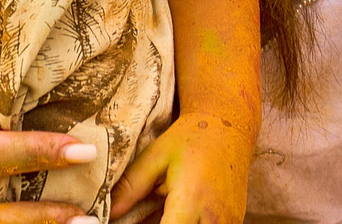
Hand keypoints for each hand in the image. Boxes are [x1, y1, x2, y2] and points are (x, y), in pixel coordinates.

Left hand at [111, 109, 250, 223]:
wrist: (230, 126)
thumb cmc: (191, 137)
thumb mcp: (156, 155)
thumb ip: (132, 186)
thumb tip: (108, 212)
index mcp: (192, 200)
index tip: (129, 222)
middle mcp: (214, 219)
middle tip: (146, 213)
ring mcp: (228, 223)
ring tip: (163, 208)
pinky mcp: (233, 223)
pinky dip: (187, 223)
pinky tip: (174, 211)